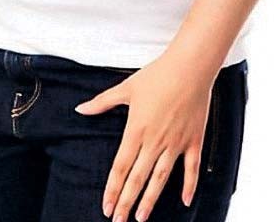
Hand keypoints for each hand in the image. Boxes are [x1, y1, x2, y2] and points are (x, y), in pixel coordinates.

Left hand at [74, 51, 215, 220]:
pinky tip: (186, 201)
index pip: (120, 168)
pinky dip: (189, 186)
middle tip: (119, 221)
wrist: (189, 66)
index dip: (112, 190)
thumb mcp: (126, 88)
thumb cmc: (157, 74)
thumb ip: (102, 102)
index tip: (106, 207)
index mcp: (136, 130)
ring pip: (161, 179)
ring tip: (141, 217)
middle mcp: (155, 141)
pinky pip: (191, 168)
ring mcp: (175, 143)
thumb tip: (80, 109)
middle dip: (126, 202)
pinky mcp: (194, 140)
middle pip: (137, 178)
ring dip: (150, 200)